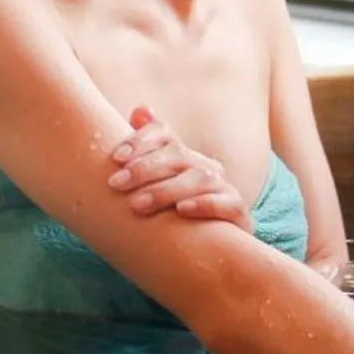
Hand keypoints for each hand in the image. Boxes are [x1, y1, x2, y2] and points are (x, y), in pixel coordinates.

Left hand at [107, 105, 252, 230]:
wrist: (212, 245)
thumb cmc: (173, 211)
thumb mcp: (156, 182)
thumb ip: (144, 150)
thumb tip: (140, 109)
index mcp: (182, 154)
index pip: (163, 134)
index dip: (140, 140)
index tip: (115, 158)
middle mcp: (204, 165)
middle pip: (177, 155)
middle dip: (144, 168)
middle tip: (115, 184)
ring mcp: (223, 187)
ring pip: (198, 179)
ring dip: (165, 190)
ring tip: (137, 204)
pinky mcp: (237, 211)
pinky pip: (226, 203)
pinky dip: (204, 205)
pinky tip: (181, 211)